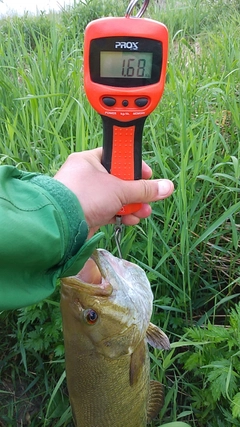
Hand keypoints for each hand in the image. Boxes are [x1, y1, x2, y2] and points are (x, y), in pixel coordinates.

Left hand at [54, 148, 173, 235]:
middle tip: (149, 198)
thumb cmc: (86, 196)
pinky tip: (130, 220)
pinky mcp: (87, 211)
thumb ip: (144, 189)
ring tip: (143, 213)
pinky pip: (108, 210)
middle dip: (136, 192)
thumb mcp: (119, 189)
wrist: (61, 224)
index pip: (116, 156)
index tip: (148, 174)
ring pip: (115, 197)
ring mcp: (86, 195)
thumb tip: (167, 187)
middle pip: (119, 180)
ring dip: (131, 206)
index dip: (134, 165)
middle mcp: (86, 176)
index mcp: (90, 160)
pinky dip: (120, 214)